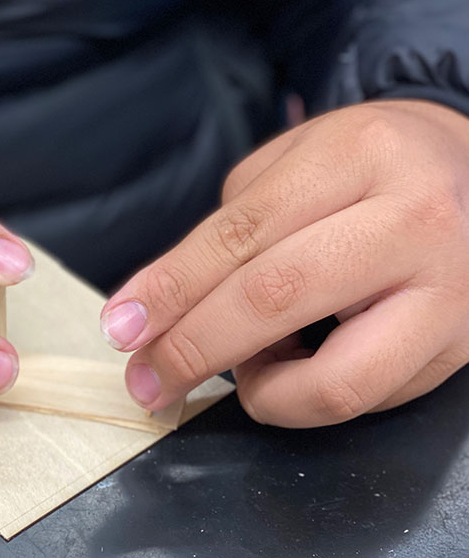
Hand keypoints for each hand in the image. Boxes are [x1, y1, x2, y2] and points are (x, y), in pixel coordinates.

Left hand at [100, 100, 468, 425]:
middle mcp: (412, 220)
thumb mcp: (302, 160)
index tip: (122, 327)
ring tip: (245, 373)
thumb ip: (236, 227)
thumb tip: (165, 310)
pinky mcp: (460, 349)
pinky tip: (298, 368)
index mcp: (359, 156)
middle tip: (147, 379)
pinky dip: (311, 399)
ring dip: (263, 394)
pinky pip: (367, 401)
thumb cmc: (375, 171)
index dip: (170, 289)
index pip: (241, 234)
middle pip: (275, 298)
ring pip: (334, 382)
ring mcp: (448, 293)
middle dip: (192, 349)